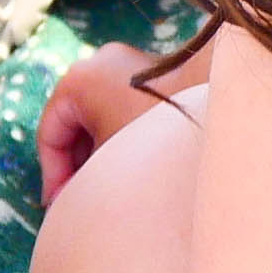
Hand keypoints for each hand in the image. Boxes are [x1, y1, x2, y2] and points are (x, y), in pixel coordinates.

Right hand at [37, 39, 193, 202]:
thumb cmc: (161, 135)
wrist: (222, 101)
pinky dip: (122, 140)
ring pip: (98, 121)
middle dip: (78, 167)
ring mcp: (126, 65)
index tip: (62, 208)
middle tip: (85, 203)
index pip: (49, 135)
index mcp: (78, 81)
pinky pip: (122, 112)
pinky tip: (138, 169)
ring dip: (101, 156)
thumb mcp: (112, 165)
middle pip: (73, 127)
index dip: (53, 177)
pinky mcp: (152, 75)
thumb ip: (83, 185)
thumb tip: (70, 206)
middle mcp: (98, 64)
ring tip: (114, 188)